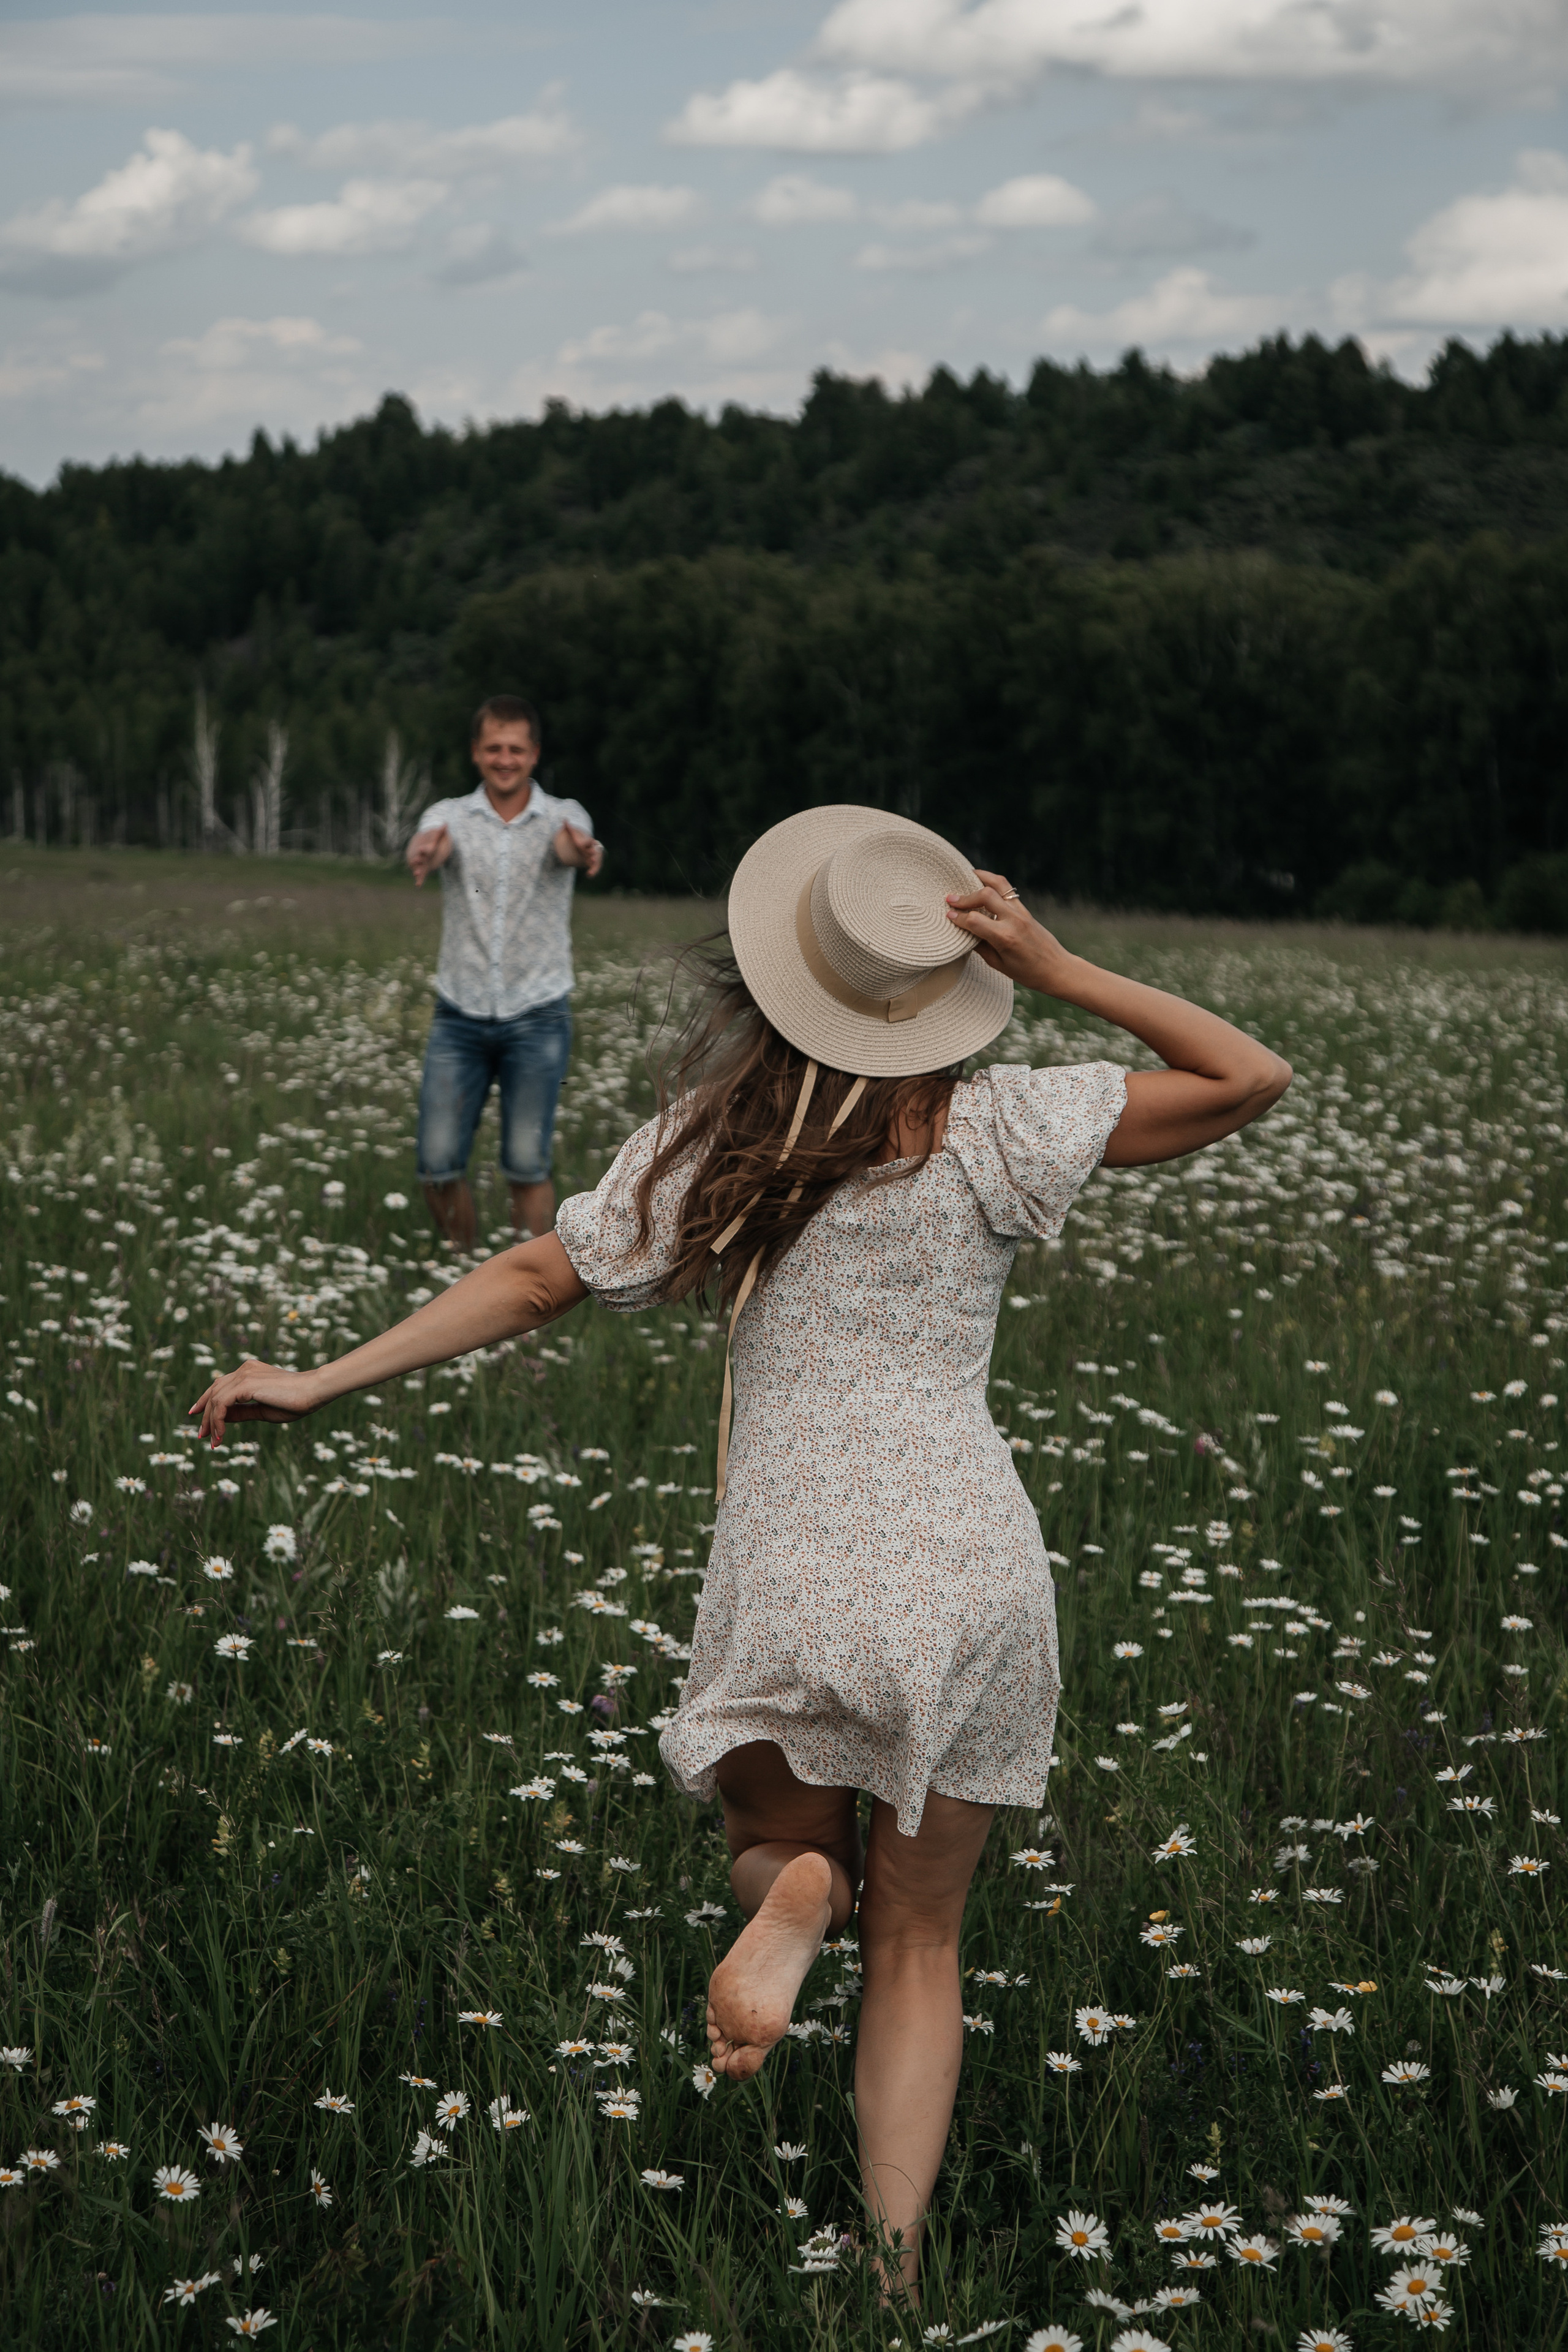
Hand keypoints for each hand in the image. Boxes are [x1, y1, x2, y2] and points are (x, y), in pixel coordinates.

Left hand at [189, 1361, 318, 1446]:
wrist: (313, 1392)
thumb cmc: (294, 1402)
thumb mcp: (262, 1410)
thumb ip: (241, 1412)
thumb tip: (221, 1419)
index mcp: (250, 1371)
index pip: (220, 1385)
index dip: (206, 1400)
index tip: (197, 1416)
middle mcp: (244, 1369)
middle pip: (214, 1391)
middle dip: (205, 1414)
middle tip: (202, 1435)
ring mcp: (244, 1374)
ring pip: (215, 1398)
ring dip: (211, 1422)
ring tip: (214, 1441)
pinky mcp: (245, 1384)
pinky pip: (221, 1404)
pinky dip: (217, 1421)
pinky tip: (220, 1436)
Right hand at [407, 824, 450, 886]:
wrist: (421, 842)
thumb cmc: (431, 839)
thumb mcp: (436, 836)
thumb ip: (441, 832)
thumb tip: (446, 823)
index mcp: (425, 847)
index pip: (425, 848)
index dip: (423, 849)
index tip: (422, 849)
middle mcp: (421, 855)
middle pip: (419, 857)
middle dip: (417, 859)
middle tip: (415, 861)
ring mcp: (420, 862)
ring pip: (418, 867)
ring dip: (417, 870)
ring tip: (416, 874)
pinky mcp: (422, 868)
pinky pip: (421, 875)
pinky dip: (419, 880)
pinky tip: (418, 885)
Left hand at [554, 822, 603, 877]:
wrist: (587, 847)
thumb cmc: (579, 841)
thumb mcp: (574, 835)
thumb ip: (569, 828)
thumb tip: (564, 819)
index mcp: (588, 842)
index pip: (589, 841)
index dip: (589, 842)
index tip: (591, 841)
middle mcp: (592, 849)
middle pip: (594, 852)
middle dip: (593, 855)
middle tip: (593, 858)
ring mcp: (594, 857)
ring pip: (596, 861)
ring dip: (594, 866)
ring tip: (591, 872)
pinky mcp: (593, 863)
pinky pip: (595, 868)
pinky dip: (593, 872)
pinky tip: (589, 875)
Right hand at [944, 871, 1069, 992]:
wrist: (1057, 968)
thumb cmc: (1028, 972)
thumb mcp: (999, 965)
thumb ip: (980, 947)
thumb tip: (965, 932)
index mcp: (1005, 938)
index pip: (974, 920)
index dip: (958, 917)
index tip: (948, 916)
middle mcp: (1014, 921)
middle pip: (985, 895)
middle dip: (965, 896)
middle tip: (950, 899)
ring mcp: (1021, 912)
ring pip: (999, 884)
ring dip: (981, 878)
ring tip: (966, 876)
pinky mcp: (1025, 910)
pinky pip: (1008, 890)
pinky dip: (993, 883)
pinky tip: (983, 883)